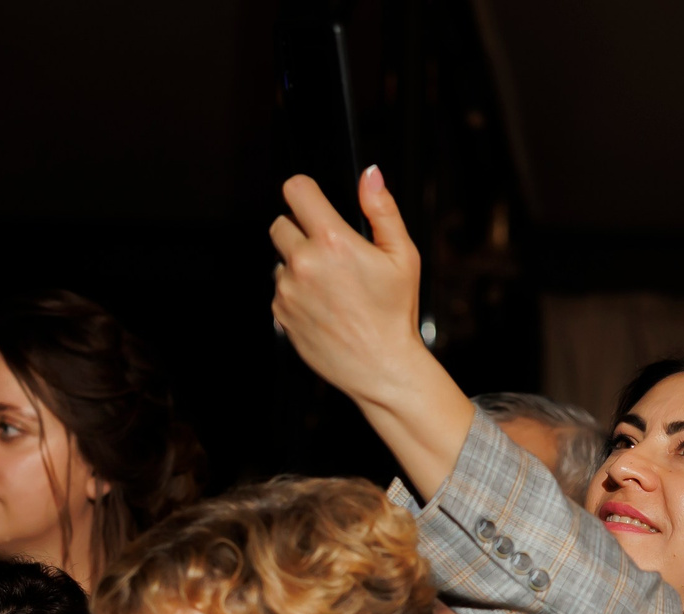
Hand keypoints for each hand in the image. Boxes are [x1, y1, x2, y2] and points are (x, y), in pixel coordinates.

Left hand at [270, 167, 430, 409]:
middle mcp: (304, 263)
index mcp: (333, 242)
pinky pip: (280, 289)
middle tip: (330, 252)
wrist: (380, 367)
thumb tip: (370, 174)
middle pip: (281, 223)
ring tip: (332, 287)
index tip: (314, 202)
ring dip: (298, 264)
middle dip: (301, 230)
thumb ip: (383, 210)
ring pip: (280, 259)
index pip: (296, 191)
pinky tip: (324, 306)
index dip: (306, 191)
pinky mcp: (280, 312)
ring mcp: (288, 289)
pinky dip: (297, 292)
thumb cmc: (395, 313)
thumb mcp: (403, 256)